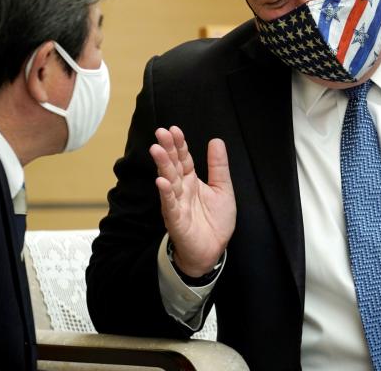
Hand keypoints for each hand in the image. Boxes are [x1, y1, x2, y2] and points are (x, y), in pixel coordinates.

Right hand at [149, 126, 235, 276]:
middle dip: (167, 149)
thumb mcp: (223, 189)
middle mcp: (181, 189)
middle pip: (173, 166)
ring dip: (162, 166)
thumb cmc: (215, 221)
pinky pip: (169, 205)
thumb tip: (216, 140)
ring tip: (157, 150)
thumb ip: (218, 166)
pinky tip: (161, 182)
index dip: (179, 144)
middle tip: (161, 132)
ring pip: (168, 181)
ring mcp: (177, 204)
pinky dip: (165, 194)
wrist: (213, 250)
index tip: (174, 129)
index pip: (183, 158)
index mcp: (191, 181)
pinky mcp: (176, 220)